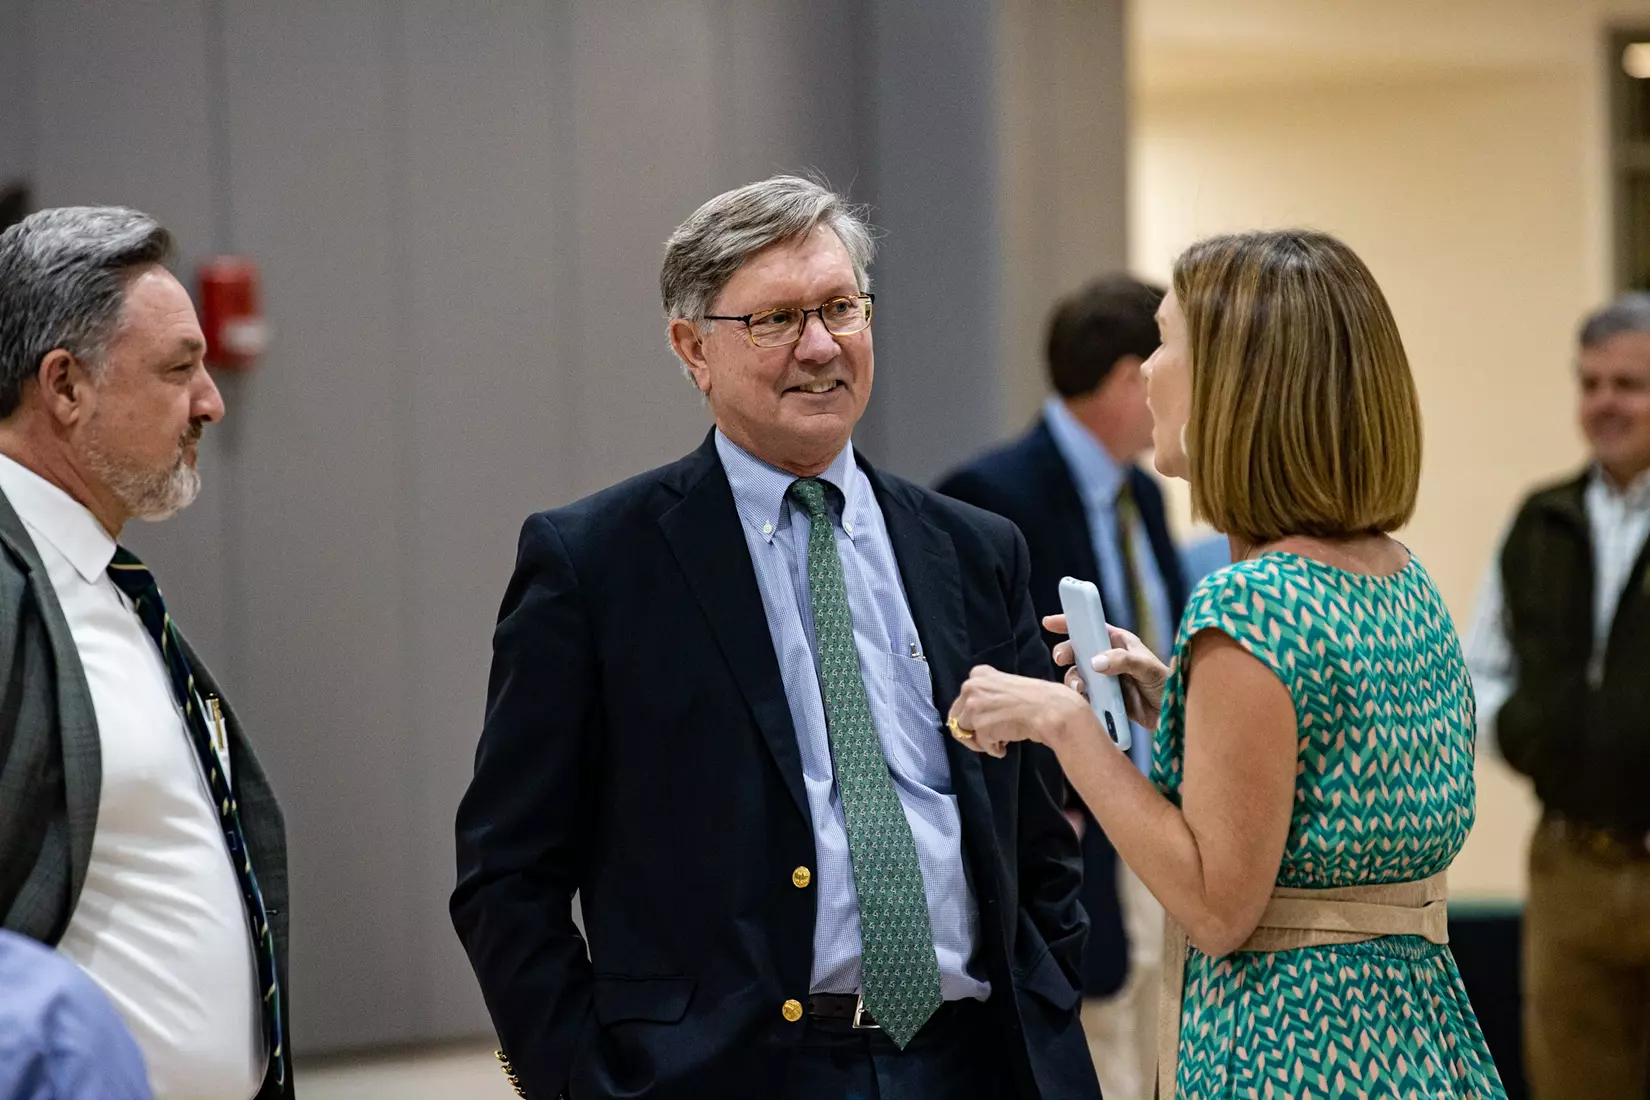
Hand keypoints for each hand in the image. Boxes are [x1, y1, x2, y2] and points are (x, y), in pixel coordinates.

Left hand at [947, 664, 1094, 758]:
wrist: (1050, 709)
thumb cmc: (1036, 699)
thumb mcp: (1006, 684)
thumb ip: (988, 693)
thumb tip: (974, 714)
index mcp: (978, 674)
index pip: (963, 699)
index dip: (972, 714)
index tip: (986, 720)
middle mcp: (971, 687)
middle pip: (957, 717)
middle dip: (972, 730)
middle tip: (989, 737)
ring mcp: (974, 707)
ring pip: (964, 733)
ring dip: (981, 741)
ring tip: (999, 741)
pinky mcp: (981, 726)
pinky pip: (981, 746)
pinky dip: (993, 750)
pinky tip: (1005, 746)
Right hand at [1044, 614, 1169, 731]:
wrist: (1173, 715)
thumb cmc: (1166, 684)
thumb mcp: (1147, 667)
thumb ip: (1123, 661)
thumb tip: (1095, 662)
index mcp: (1119, 643)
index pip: (1091, 627)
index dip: (1070, 622)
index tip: (1049, 622)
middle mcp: (1109, 658)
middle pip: (1078, 651)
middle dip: (1066, 653)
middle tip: (1062, 659)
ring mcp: (1105, 679)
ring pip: (1078, 674)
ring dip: (1073, 679)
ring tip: (1079, 687)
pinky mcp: (1104, 699)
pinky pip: (1084, 695)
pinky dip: (1080, 697)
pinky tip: (1083, 699)